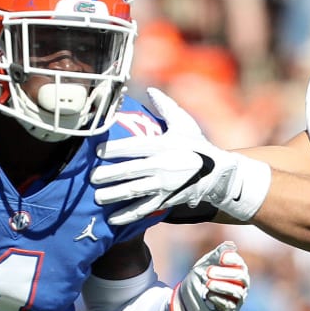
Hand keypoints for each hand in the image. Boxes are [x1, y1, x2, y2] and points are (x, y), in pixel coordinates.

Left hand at [92, 89, 270, 225]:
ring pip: (133, 192)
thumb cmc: (197, 145)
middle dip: (108, 175)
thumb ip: (165, 107)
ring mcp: (163, 186)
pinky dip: (127, 216)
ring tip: (97, 197)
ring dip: (114, 195)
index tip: (96, 151)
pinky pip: (144, 210)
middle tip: (91, 178)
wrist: (218, 173)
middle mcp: (161, 167)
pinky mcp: (166, 201)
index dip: (113, 149)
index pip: (132, 147)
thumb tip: (151, 90)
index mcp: (162, 146)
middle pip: (129, 171)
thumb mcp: (183, 123)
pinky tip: (113, 219)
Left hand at [171, 241, 249, 310]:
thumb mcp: (204, 265)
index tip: (221, 258)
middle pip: (240, 277)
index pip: (239, 264)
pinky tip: (208, 296)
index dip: (232, 260)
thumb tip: (232, 245)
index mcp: (235, 271)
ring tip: (207, 284)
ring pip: (236, 292)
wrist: (185, 303)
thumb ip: (216, 255)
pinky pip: (229, 306)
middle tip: (208, 272)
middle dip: (224, 274)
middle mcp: (240, 285)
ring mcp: (236, 300)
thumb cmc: (198, 281)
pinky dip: (218, 299)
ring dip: (221, 287)